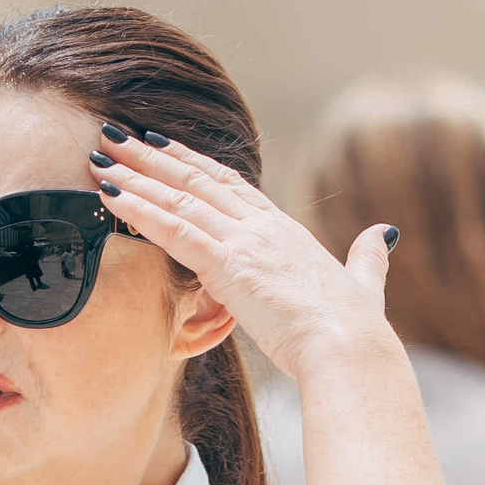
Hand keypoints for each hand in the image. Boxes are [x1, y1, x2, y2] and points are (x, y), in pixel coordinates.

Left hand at [91, 125, 397, 380]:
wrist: (349, 348)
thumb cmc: (355, 328)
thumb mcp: (363, 284)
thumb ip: (368, 258)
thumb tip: (384, 234)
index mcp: (285, 230)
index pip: (230, 184)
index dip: (193, 163)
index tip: (163, 146)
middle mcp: (262, 226)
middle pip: (198, 179)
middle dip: (153, 157)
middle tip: (117, 136)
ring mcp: (245, 242)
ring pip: (180, 197)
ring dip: (136, 175)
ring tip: (100, 156)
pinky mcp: (229, 266)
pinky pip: (175, 230)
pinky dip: (139, 209)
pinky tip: (111, 194)